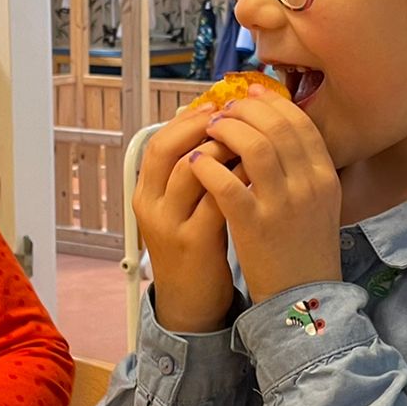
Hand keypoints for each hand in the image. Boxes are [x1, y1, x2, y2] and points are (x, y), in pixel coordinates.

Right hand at [134, 106, 237, 334]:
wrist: (191, 301)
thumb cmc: (195, 245)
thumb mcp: (184, 206)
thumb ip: (193, 171)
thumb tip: (217, 124)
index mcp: (145, 192)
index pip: (158, 141)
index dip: (188, 120)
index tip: (218, 104)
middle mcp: (151, 206)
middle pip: (167, 149)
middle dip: (203, 127)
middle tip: (236, 114)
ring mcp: (169, 225)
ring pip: (191, 170)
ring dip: (223, 148)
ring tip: (251, 136)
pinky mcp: (194, 243)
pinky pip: (217, 200)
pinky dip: (239, 179)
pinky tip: (260, 170)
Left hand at [190, 88, 343, 302]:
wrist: (302, 296)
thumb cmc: (304, 247)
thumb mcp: (319, 202)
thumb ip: (303, 166)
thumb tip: (276, 128)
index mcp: (325, 176)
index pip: (299, 123)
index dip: (272, 103)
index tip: (250, 93)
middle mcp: (308, 185)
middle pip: (276, 127)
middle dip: (245, 110)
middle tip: (224, 109)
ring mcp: (282, 205)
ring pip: (254, 147)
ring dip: (226, 130)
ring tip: (209, 129)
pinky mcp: (254, 226)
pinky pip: (227, 184)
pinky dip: (209, 166)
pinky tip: (196, 161)